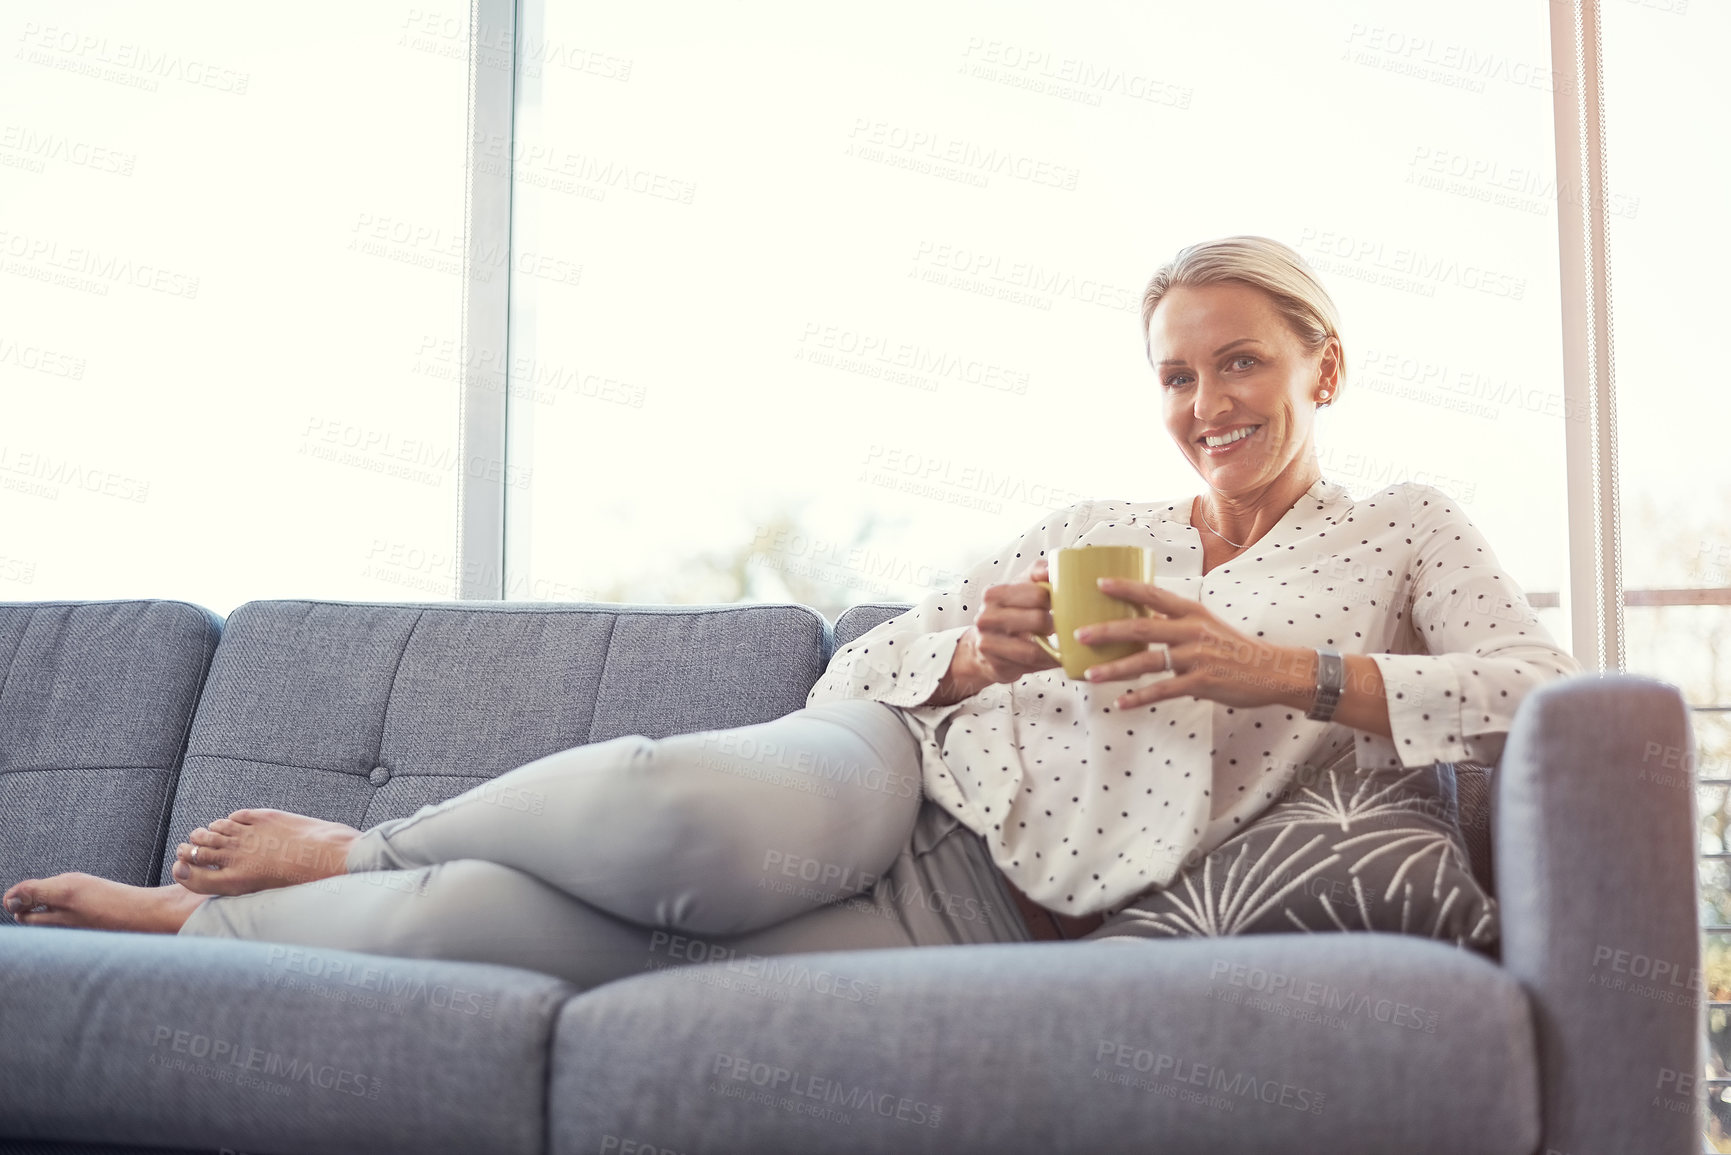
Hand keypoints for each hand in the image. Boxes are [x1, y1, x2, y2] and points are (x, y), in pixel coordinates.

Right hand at [959, 555, 1063, 686]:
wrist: (983, 645)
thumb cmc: (1009, 613)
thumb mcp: (1019, 588)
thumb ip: (1036, 573)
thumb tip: (1051, 568)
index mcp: (994, 594)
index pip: (1037, 594)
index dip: (1056, 600)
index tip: (1067, 604)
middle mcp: (987, 617)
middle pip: (1038, 620)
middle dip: (1057, 625)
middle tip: (1067, 625)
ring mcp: (987, 643)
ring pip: (1033, 650)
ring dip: (1055, 649)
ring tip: (1067, 645)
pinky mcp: (995, 666)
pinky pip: (1029, 666)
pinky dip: (1047, 663)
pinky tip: (1057, 659)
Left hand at [1073, 577, 1311, 710]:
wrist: (1271, 671)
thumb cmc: (1232, 648)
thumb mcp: (1205, 624)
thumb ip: (1175, 622)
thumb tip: (1139, 619)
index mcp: (1191, 612)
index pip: (1153, 595)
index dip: (1126, 588)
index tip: (1099, 583)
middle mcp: (1192, 631)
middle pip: (1142, 629)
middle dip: (1108, 631)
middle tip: (1079, 634)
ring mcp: (1196, 658)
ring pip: (1148, 663)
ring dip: (1116, 669)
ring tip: (1090, 674)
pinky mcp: (1201, 683)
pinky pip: (1164, 690)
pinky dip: (1140, 697)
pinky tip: (1120, 703)